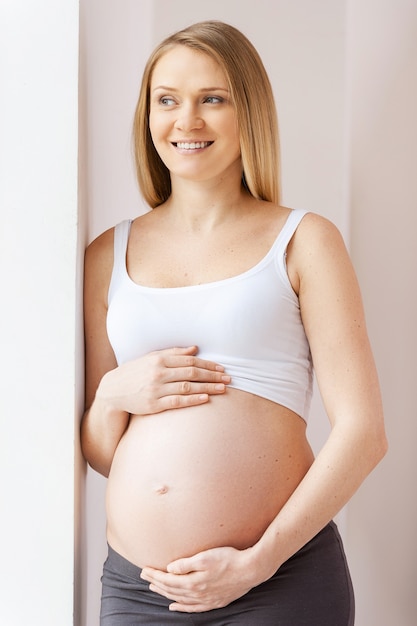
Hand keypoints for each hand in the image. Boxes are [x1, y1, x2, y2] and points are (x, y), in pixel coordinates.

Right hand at [97, 346, 229, 415]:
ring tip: (223, 389)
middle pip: (192, 372)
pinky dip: (193, 400)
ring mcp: (156, 389)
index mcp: (159, 359)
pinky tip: (206, 399)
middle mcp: (158, 372)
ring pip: (188, 387)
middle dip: (212, 375)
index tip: (222, 368)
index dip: (208, 364)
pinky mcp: (154, 404)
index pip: (189, 360)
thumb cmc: (136, 372)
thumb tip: (195, 349)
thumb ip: (173, 353)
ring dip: (208, 388)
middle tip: (228, 378)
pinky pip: (178, 401)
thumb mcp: (152, 357)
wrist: (113, 390)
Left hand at [140, 546, 257, 612]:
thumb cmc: (228, 559)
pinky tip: (174, 606)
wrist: (250, 570)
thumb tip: (170, 569)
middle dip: (157, 583)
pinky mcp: (214, 602)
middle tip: (145, 577)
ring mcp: (205, 600)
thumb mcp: (205, 557)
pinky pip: (192, 608)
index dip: (155, 575)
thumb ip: (186, 564)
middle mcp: (197, 594)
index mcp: (193, 581)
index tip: (144, 570)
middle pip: (171, 590)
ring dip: (166, 594)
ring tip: (155, 588)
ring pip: (179, 599)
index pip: (168, 579)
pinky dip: (181, 607)